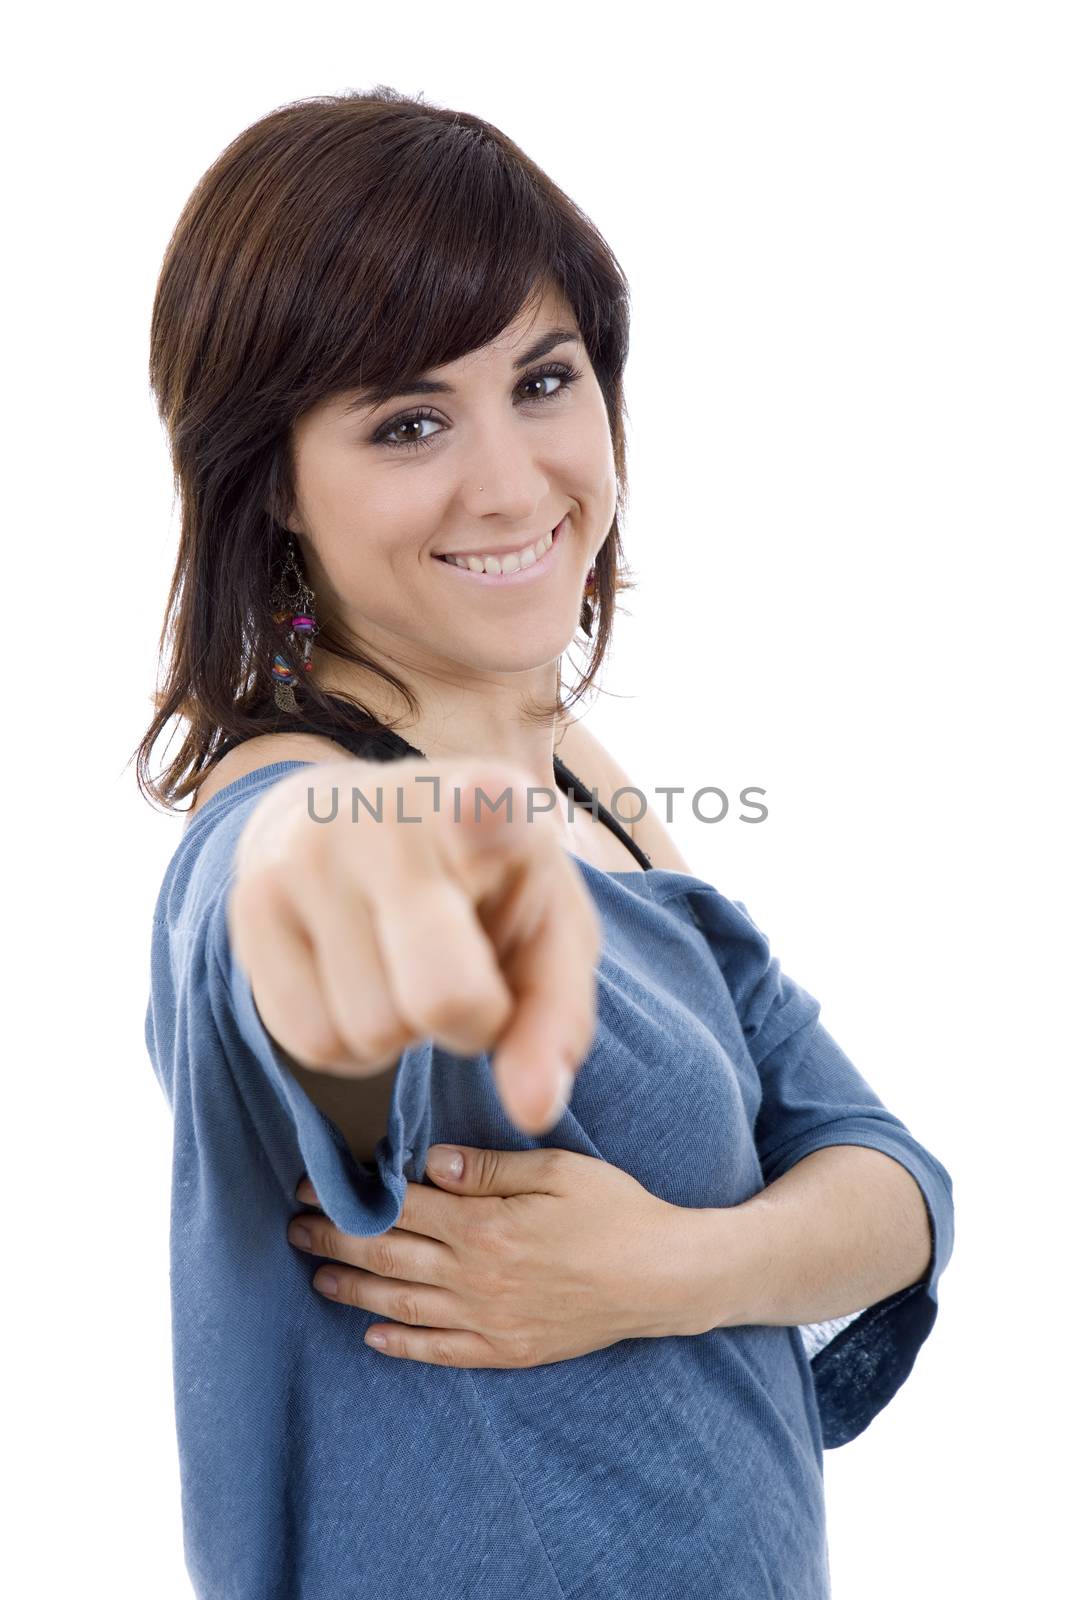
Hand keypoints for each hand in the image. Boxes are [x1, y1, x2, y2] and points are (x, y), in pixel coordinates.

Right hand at [230, 756, 600, 1135]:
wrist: (350, 816)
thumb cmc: (479, 888)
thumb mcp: (545, 934)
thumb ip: (557, 1018)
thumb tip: (533, 1110)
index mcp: (488, 805)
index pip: (483, 808)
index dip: (485, 812)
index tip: (485, 804)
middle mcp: (389, 818)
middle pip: (441, 997)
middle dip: (466, 1021)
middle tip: (466, 973)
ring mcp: (308, 855)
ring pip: (370, 1033)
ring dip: (400, 1032)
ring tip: (401, 965)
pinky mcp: (250, 902)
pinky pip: (309, 1041)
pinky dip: (346, 1044)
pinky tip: (356, 981)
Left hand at [287, 1145, 701, 1366]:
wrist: (664, 1277)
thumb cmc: (616, 1211)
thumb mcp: (559, 1170)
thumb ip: (491, 1168)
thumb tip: (431, 1162)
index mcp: (485, 1225)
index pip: (399, 1206)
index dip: (351, 1194)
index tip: (312, 1182)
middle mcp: (477, 1275)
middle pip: (389, 1255)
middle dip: (336, 1239)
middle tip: (293, 1228)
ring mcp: (490, 1318)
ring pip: (404, 1305)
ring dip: (354, 1290)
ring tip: (315, 1276)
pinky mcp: (508, 1349)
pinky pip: (443, 1351)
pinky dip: (404, 1345)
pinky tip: (374, 1338)